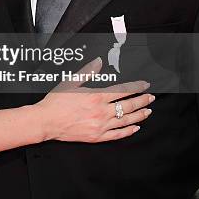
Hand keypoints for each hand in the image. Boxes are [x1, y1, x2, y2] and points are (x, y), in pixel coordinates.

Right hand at [38, 58, 153, 142]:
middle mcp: (101, 111)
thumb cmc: (56, 102)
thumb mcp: (71, 82)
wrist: (47, 121)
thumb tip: (98, 62)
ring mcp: (100, 126)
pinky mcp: (97, 137)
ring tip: (148, 111)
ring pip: (126, 120)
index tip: (145, 85)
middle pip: (128, 105)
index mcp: (96, 96)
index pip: (123, 90)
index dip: (136, 87)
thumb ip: (87, 71)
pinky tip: (135, 127)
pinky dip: (128, 131)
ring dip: (139, 115)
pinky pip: (117, 134)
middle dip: (142, 101)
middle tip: (151, 98)